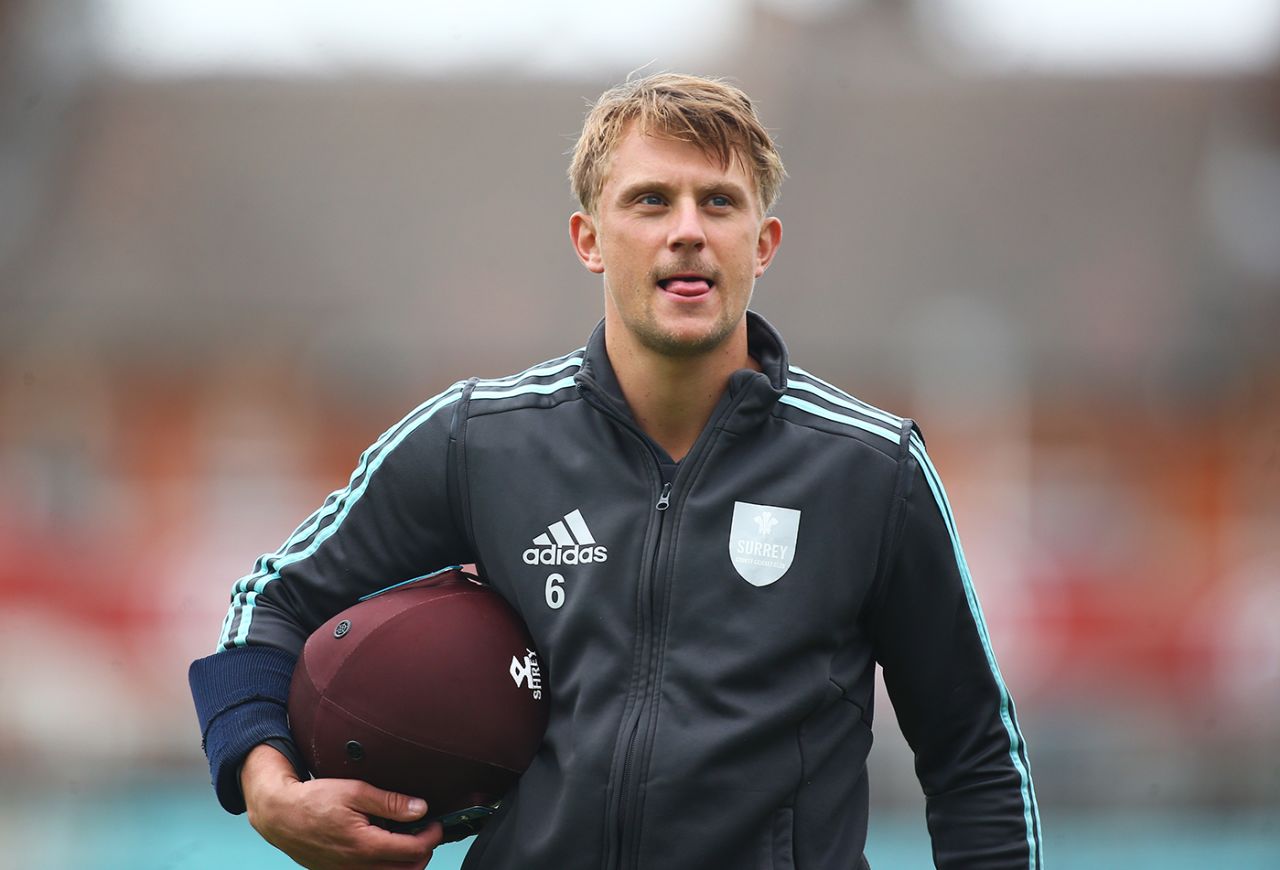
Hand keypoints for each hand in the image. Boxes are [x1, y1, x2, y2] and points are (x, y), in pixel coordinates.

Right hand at [240, 743, 443, 869]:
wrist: (281, 816)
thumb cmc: (314, 800)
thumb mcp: (356, 791)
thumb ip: (391, 802)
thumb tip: (420, 809)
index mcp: (365, 845)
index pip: (414, 850)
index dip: (432, 836)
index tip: (435, 823)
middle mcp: (357, 866)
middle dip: (424, 851)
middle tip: (425, 831)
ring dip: (406, 861)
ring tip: (407, 838)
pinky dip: (387, 866)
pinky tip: (384, 846)